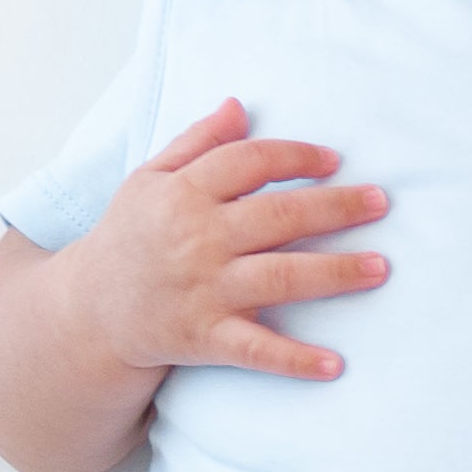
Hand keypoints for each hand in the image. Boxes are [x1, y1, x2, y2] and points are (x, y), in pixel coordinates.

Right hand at [66, 98, 389, 382]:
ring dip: (335, 273)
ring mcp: (203, 291)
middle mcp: (196, 239)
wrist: (89, 311)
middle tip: (382, 202)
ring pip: (280, 277)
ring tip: (380, 268)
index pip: (250, 163)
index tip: (335, 160)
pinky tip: (335, 365)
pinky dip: (295, 360)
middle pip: (278, 216)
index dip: (295, 157)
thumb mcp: (148, 180)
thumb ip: (196, 144)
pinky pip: (256, 350)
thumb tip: (239, 107)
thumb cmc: (129, 238)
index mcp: (183, 194)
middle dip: (335, 208)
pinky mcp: (205, 338)